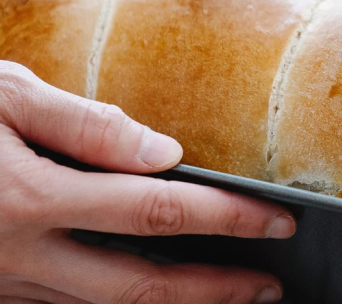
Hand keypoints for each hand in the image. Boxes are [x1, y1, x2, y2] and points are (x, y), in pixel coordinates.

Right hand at [0, 61, 292, 303]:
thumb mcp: (2, 96)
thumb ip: (85, 125)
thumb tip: (164, 154)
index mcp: (31, 199)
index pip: (160, 215)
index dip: (228, 219)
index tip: (276, 221)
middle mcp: (20, 256)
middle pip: (143, 287)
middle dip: (216, 289)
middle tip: (269, 285)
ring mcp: (5, 285)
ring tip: (230, 296)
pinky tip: (153, 293)